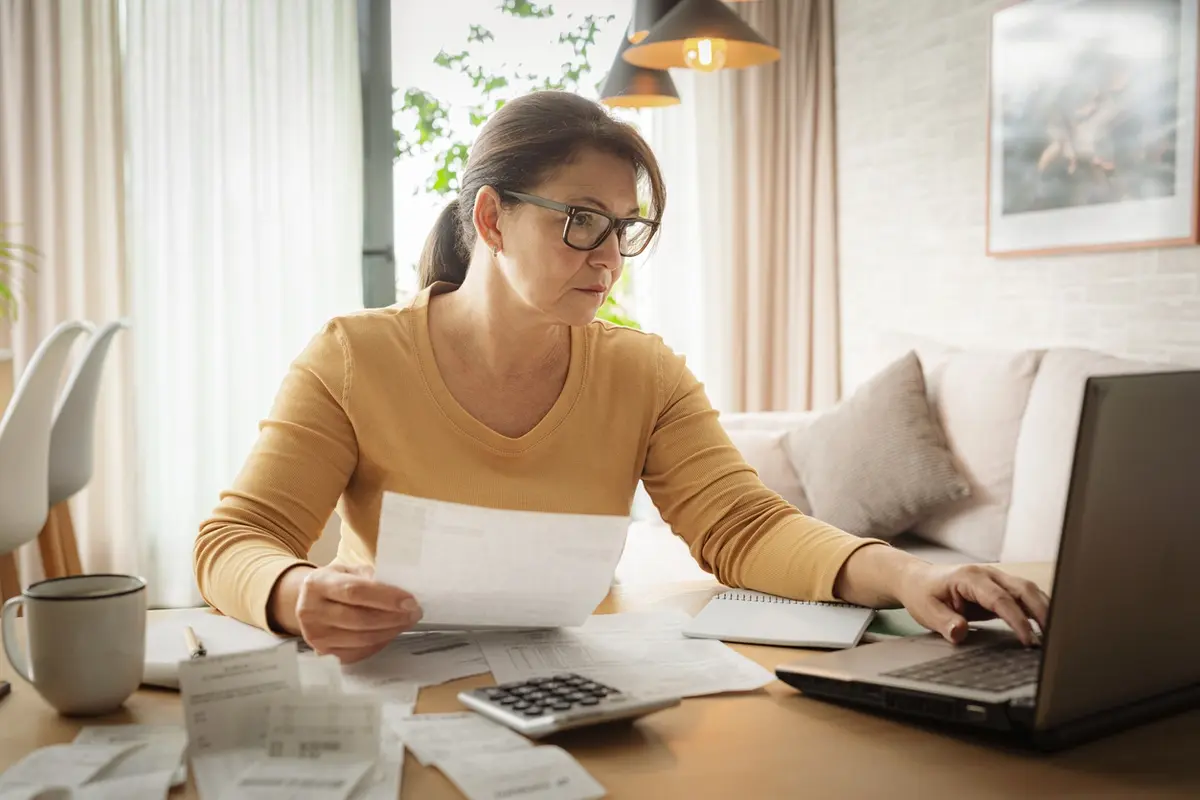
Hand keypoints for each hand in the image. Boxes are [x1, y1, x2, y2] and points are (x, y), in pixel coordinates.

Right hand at [293, 564, 422, 663]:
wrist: (307, 602)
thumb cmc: (335, 583)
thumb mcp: (349, 570)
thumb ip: (372, 577)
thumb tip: (404, 591)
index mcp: (317, 583)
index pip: (355, 591)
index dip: (386, 597)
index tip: (410, 601)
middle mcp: (311, 611)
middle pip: (360, 619)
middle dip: (393, 617)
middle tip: (415, 612)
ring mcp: (315, 636)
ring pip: (362, 639)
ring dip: (390, 631)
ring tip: (407, 621)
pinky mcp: (324, 653)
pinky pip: (359, 652)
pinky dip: (380, 643)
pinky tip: (390, 632)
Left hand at [896, 563, 1049, 646]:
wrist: (918, 580)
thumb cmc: (923, 593)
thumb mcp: (926, 610)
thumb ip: (944, 622)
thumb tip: (960, 632)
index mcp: (969, 578)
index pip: (1000, 599)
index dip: (1017, 620)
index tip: (1028, 640)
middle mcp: (988, 574)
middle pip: (1023, 589)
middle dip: (1042, 612)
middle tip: (1054, 638)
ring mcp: (996, 579)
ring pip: (1029, 590)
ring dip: (1045, 610)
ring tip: (1056, 635)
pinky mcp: (1001, 588)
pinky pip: (1025, 596)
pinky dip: (1038, 609)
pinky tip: (1048, 626)